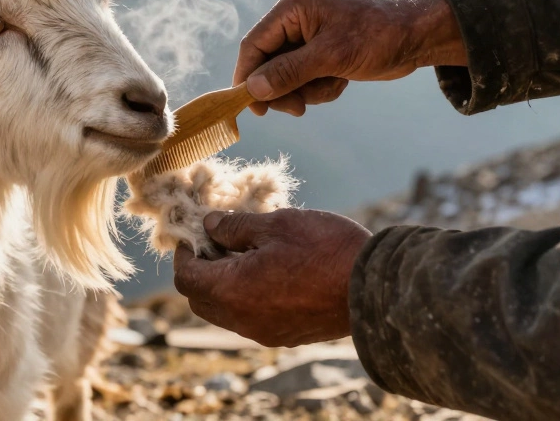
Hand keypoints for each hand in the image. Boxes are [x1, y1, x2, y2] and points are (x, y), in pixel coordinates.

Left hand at [172, 208, 371, 346]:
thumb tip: (209, 226)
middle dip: (200, 270)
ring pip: (224, 312)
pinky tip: (265, 271)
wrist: (375, 289)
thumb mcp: (277, 224)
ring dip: (223, 284)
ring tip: (243, 252)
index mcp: (233, 291)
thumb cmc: (326, 250)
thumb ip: (235, 227)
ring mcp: (264, 332)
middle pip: (200, 300)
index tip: (194, 232)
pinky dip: (244, 296)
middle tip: (216, 240)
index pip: (186, 278)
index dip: (184, 253)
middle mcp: (243, 320)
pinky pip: (248, 319)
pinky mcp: (285, 336)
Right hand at [235, 0, 465, 115]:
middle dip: (284, 87)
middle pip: (267, 63)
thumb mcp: (332, 57)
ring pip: (286, 75)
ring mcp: (308, 35)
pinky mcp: (322, 51)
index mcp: (293, 6)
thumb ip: (289, 72)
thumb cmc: (379, 36)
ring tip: (334, 85)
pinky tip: (342, 82)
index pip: (254, 44)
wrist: (420, 36)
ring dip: (307, 89)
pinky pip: (304, 78)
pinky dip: (320, 87)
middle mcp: (296, 18)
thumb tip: (253, 89)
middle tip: (298, 109)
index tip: (251, 108)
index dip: (248, 76)